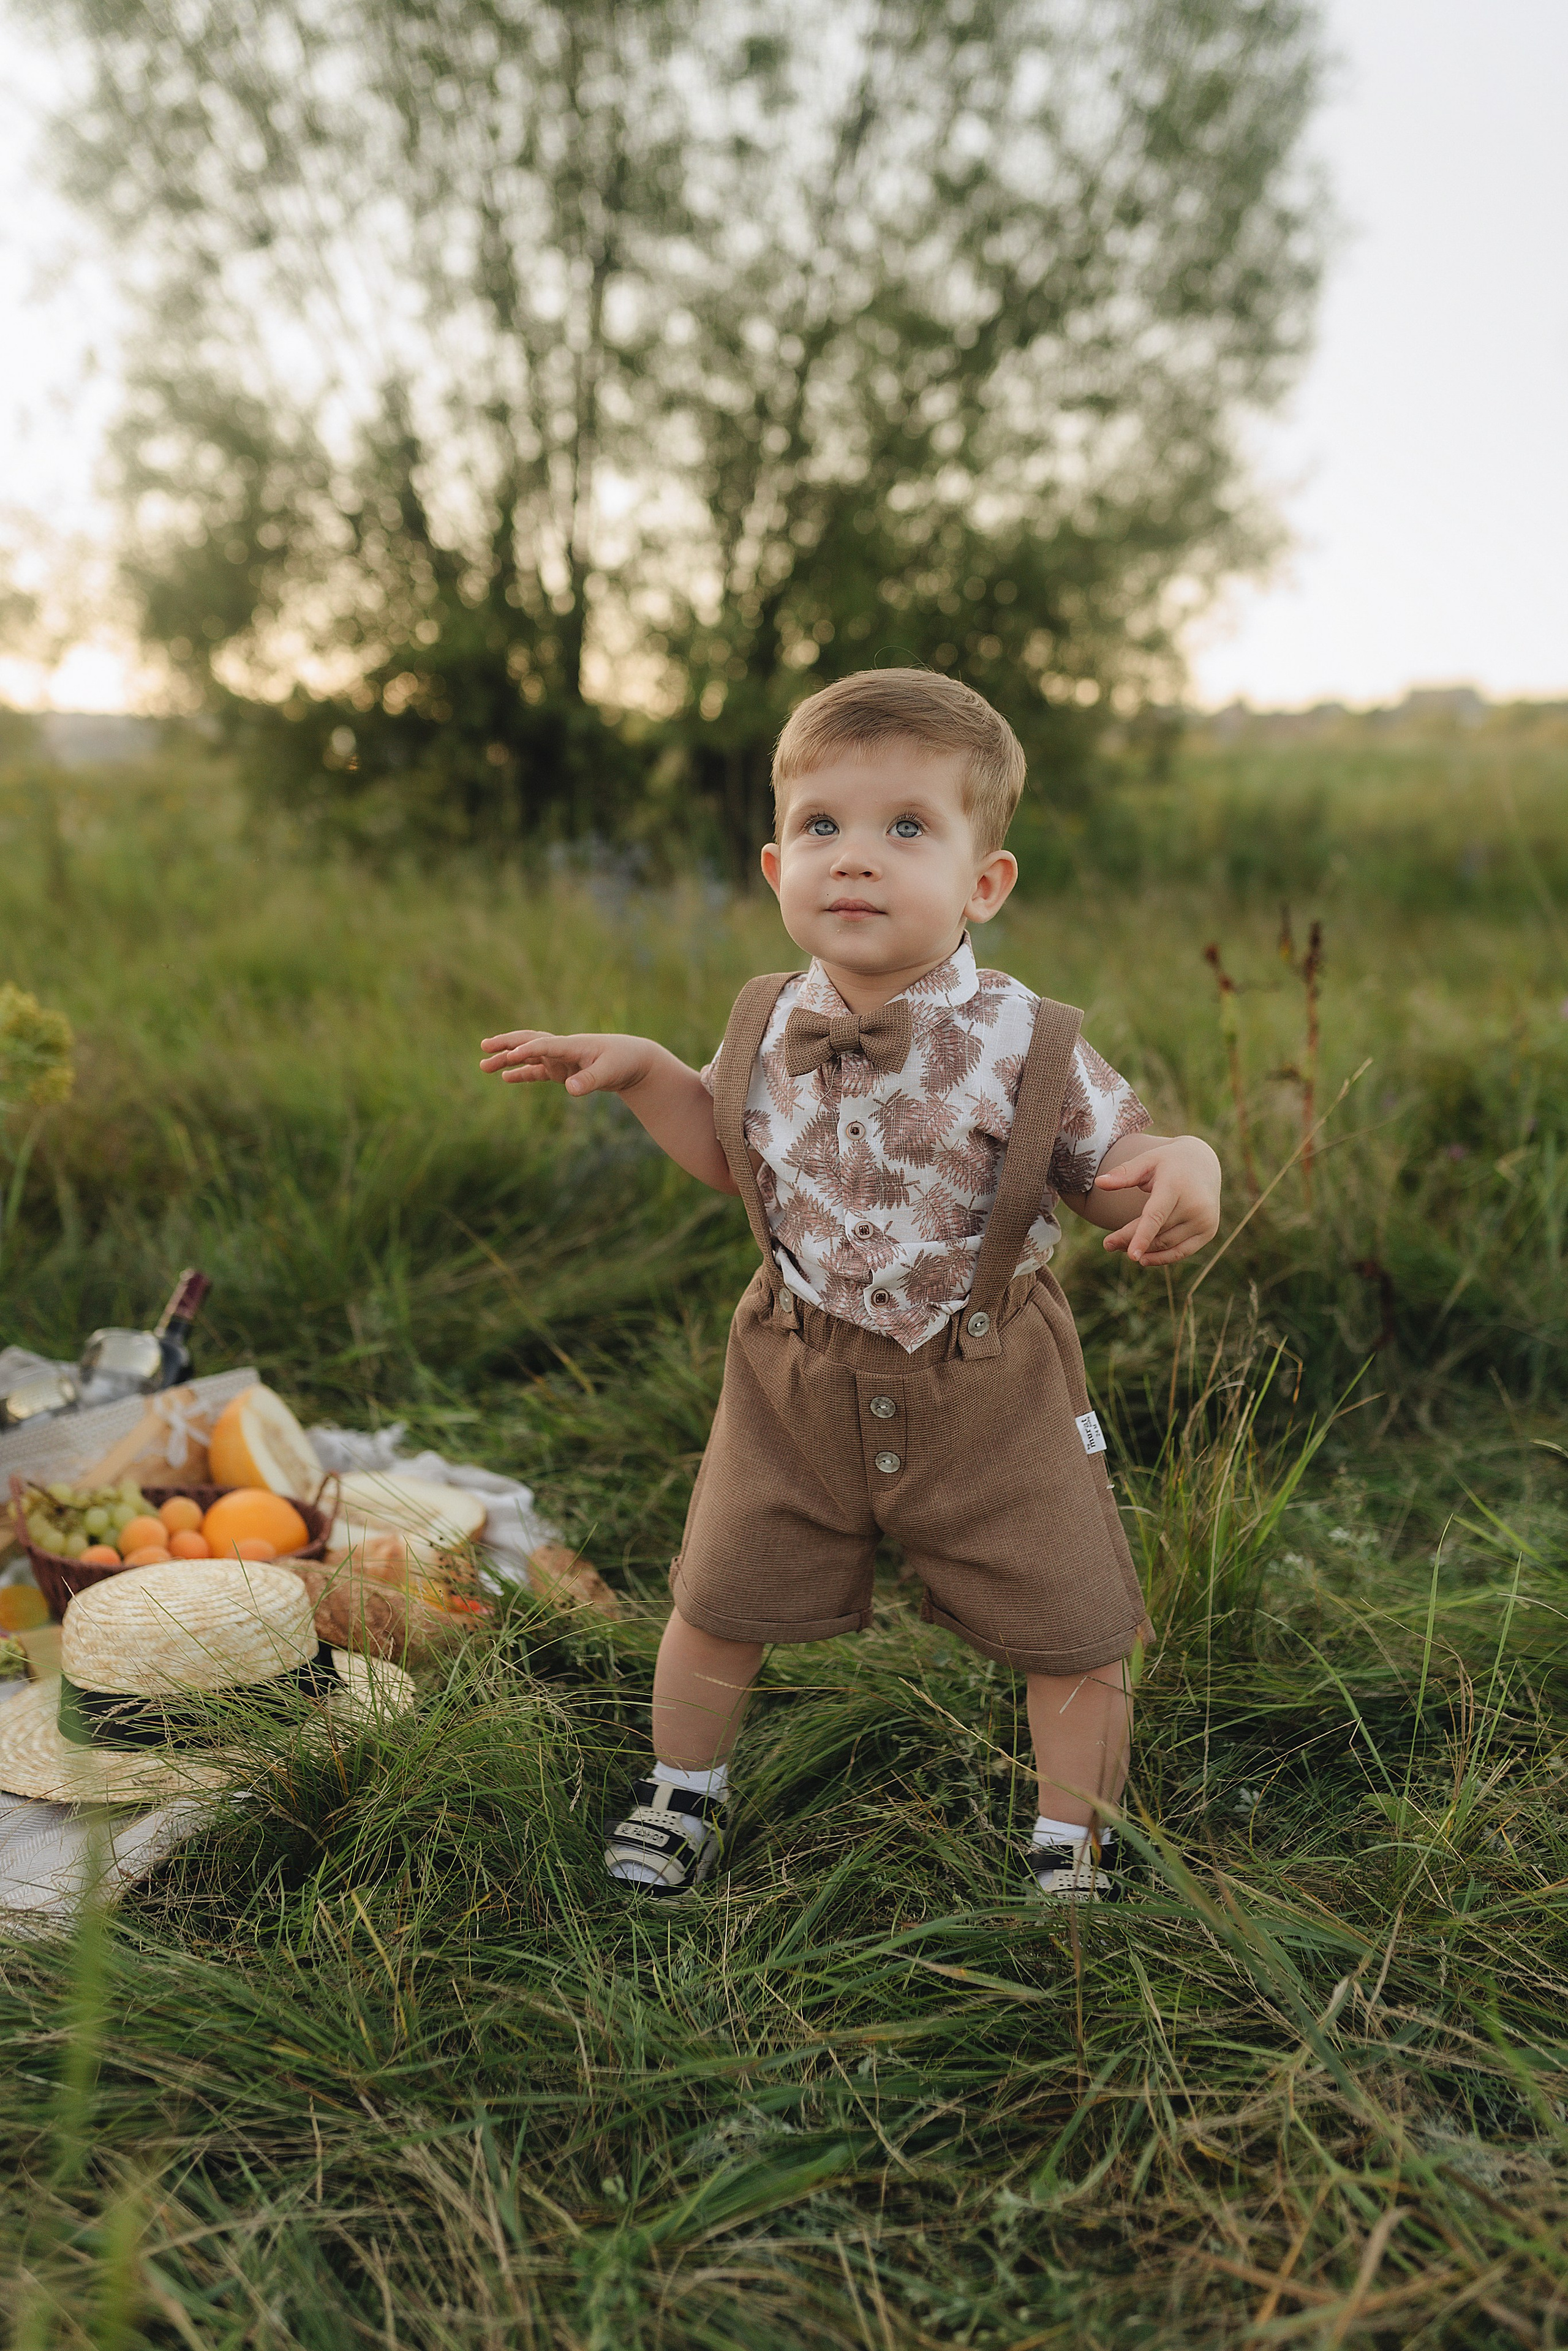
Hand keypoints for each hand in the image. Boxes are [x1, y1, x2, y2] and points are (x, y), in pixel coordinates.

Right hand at [478, 1029, 656, 1096]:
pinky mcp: (563, 1070)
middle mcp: (562, 1049)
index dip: (527, 1050)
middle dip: (506, 1044)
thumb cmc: (624, 1061)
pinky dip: (522, 1073)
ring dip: (507, 1060)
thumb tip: (570, 1090)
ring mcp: (561, 1059)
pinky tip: (506, 1078)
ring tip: (484, 1066)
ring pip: (528, 1056)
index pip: (545, 1045)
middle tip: (484, 1047)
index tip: (509, 1056)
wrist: (634, 1060)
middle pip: (529, 1042)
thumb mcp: (610, 1072)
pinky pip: (538, 1071)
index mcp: (572, 1045)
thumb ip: (589, 1080)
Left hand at [1095, 1137, 1220, 1265]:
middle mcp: (1195, 1205)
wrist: (1204, 1164)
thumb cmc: (1168, 1162)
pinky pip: (1182, 1251)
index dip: (1142, 1236)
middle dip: (1130, 1240)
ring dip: (1144, 1250)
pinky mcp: (1209, 1231)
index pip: (1157, 1216)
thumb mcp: (1147, 1161)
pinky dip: (1163, 1258)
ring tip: (1119, 1247)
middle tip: (1107, 1244)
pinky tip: (1144, 1259)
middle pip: (1157, 1232)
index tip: (1130, 1255)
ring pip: (1167, 1244)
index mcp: (1177, 1186)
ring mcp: (1205, 1220)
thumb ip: (1124, 1173)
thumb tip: (1099, 1182)